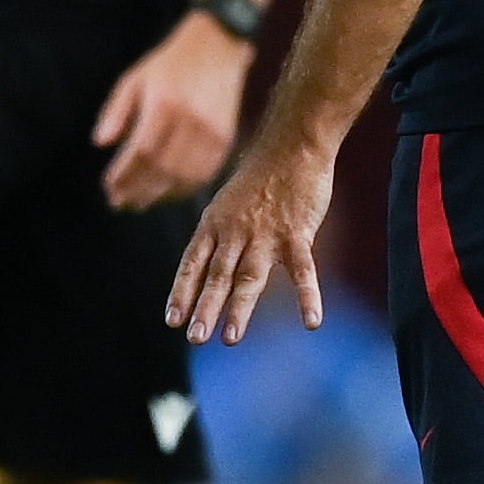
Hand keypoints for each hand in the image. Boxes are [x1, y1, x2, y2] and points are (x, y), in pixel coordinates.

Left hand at [93, 9, 252, 209]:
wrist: (218, 47)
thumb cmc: (170, 64)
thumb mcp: (135, 78)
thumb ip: (116, 110)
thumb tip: (100, 143)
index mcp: (164, 104)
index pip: (142, 151)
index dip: (125, 174)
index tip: (109, 188)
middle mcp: (189, 121)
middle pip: (162, 168)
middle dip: (138, 190)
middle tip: (119, 203)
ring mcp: (211, 133)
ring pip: (184, 176)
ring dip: (159, 195)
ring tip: (138, 203)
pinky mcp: (225, 139)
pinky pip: (204, 174)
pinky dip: (184, 189)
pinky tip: (167, 194)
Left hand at [166, 137, 332, 344]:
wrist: (291, 144)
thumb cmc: (260, 177)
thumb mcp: (227, 204)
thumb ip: (221, 238)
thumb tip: (210, 271)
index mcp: (214, 224)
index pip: (192, 263)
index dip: (182, 291)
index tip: (172, 320)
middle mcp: (235, 231)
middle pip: (217, 275)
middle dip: (205, 308)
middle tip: (195, 338)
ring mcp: (266, 234)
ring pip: (249, 276)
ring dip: (239, 308)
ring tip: (230, 338)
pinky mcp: (297, 234)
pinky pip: (304, 270)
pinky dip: (308, 297)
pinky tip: (311, 322)